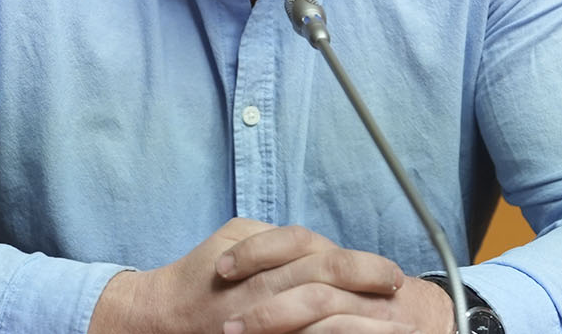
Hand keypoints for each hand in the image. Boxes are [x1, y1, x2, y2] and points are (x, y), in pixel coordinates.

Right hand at [87, 218, 454, 333]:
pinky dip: (324, 331)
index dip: (365, 267)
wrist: (164, 315)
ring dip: (356, 316)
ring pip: (317, 312)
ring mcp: (262, 318)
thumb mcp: (238, 237)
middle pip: (327, 281)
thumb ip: (279, 239)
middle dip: (369, 286)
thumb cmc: (205, 273)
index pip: (325, 258)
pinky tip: (343, 332)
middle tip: (397, 293)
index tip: (392, 276)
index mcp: (264, 259)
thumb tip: (326, 246)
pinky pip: (298, 333)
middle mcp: (265, 290)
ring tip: (386, 319)